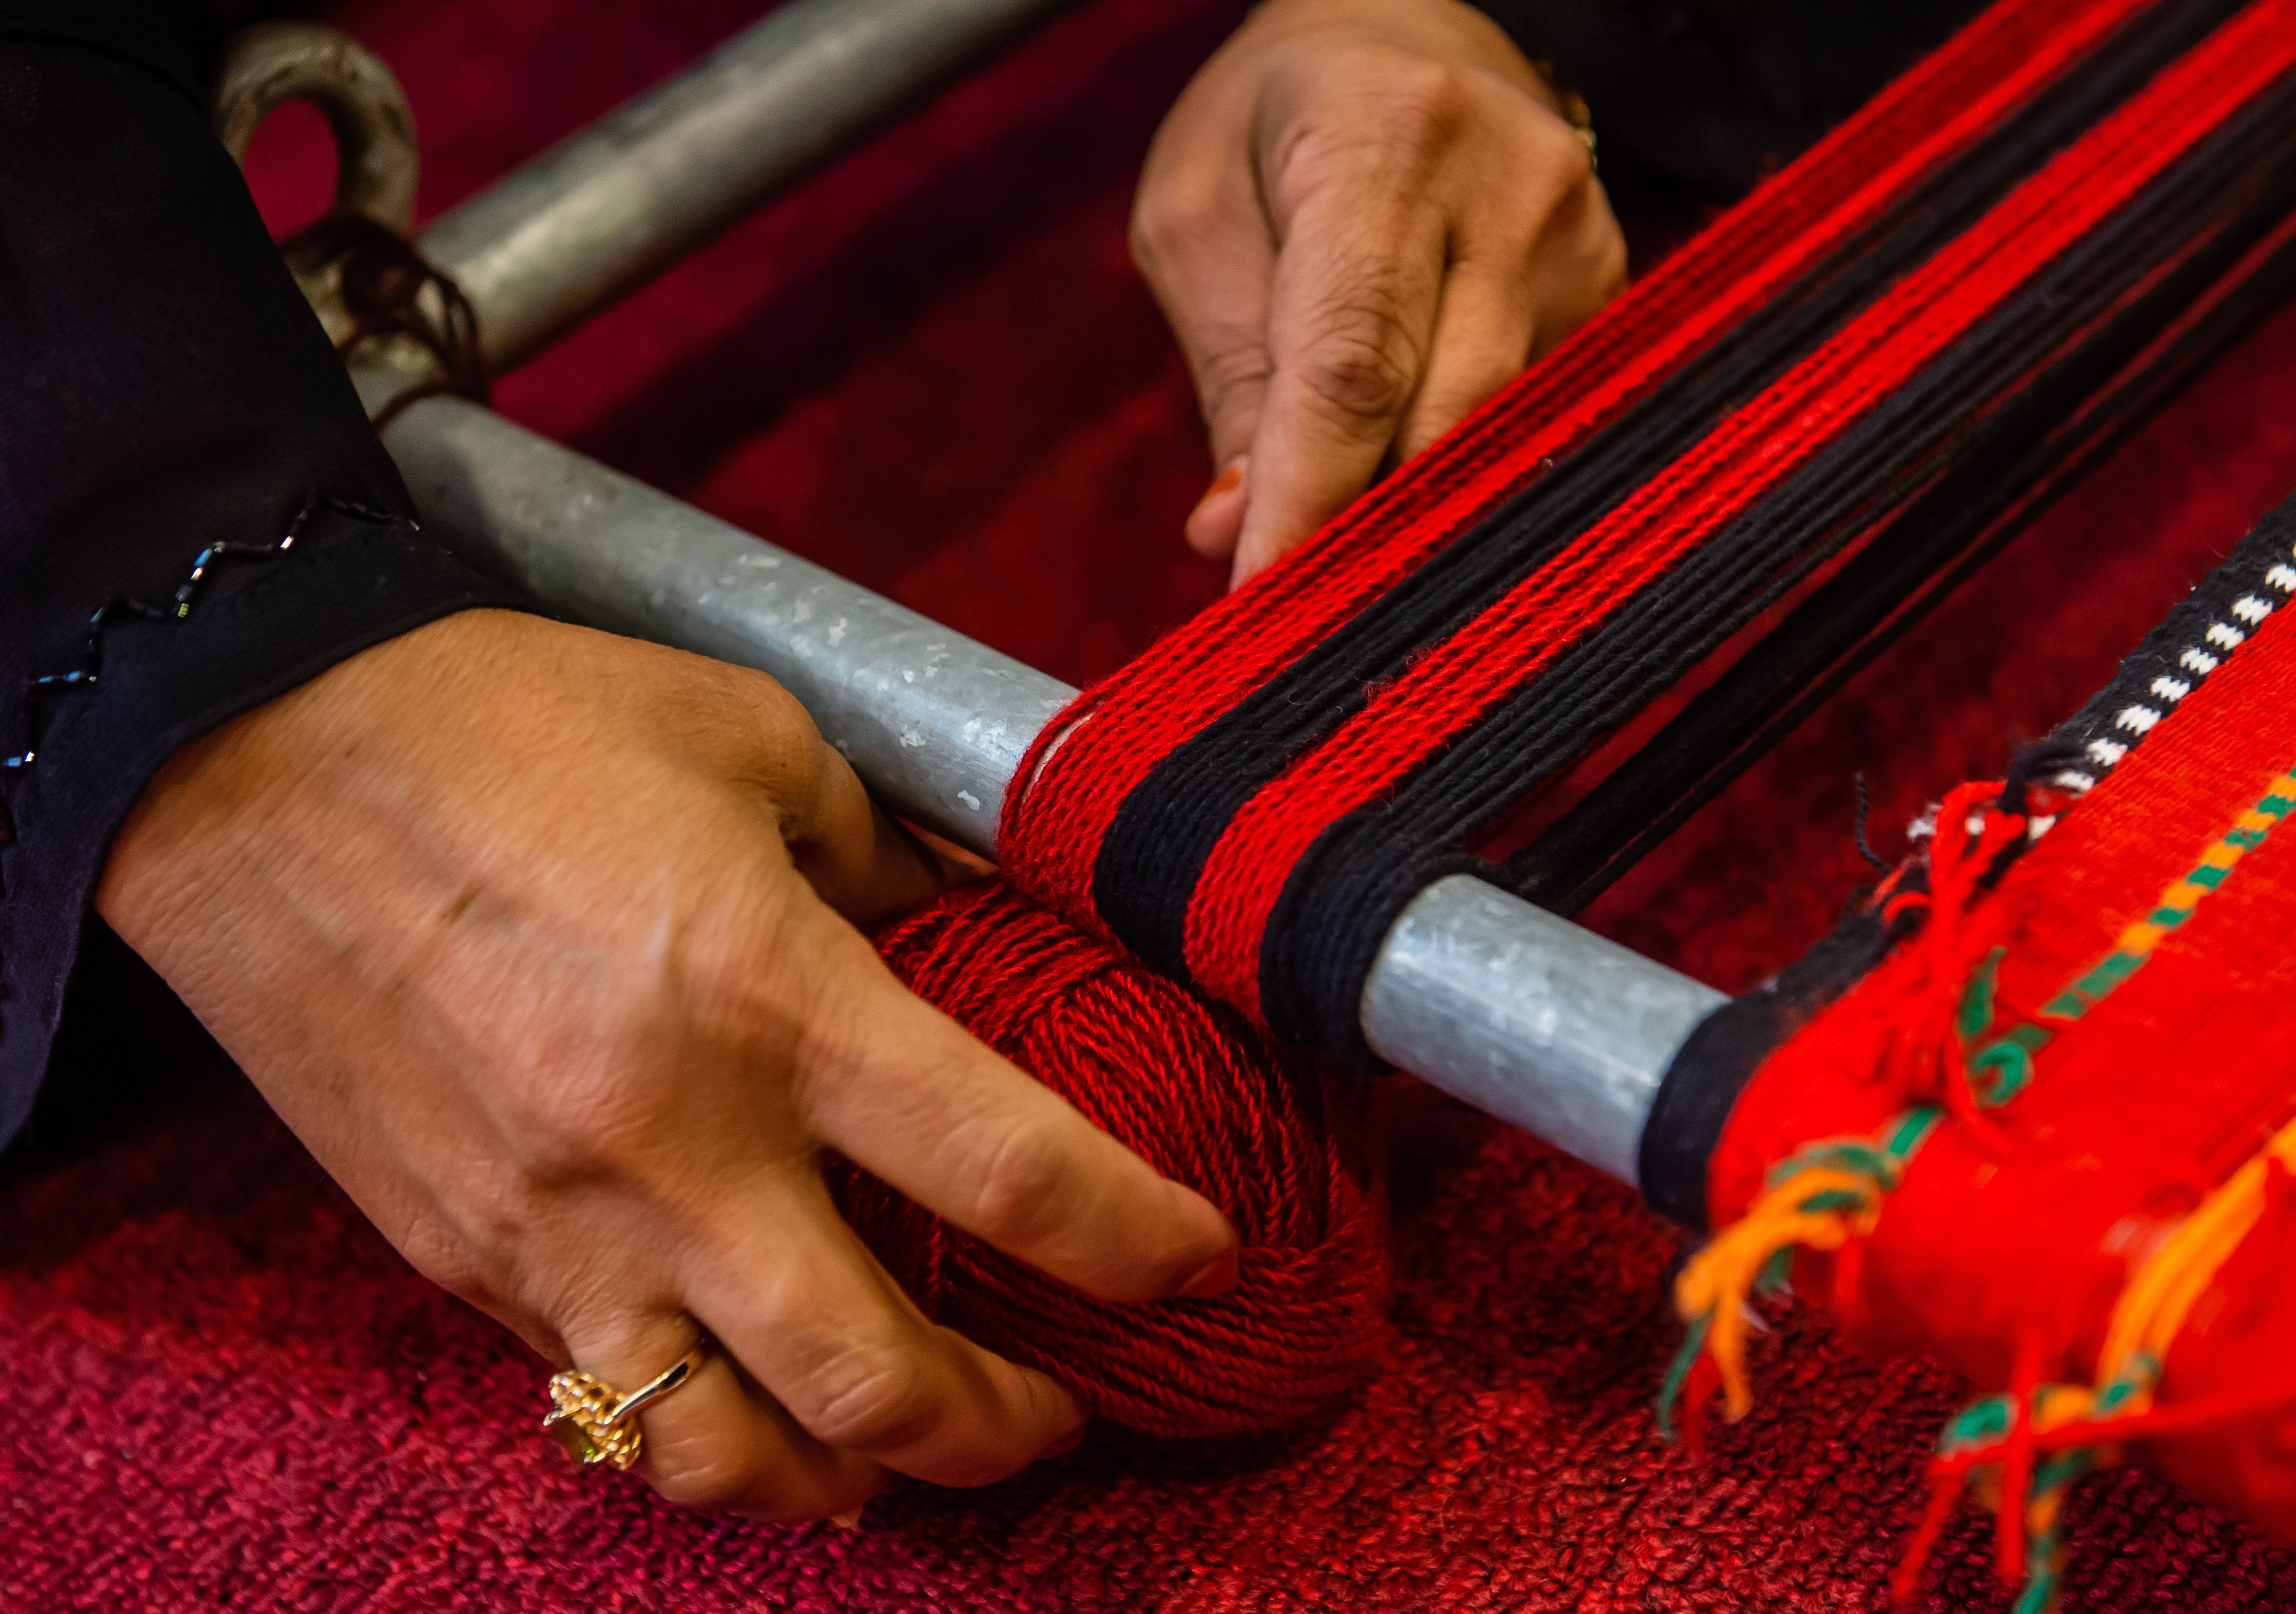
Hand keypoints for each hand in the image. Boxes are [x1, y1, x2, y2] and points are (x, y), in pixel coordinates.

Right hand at [97, 610, 1238, 1521]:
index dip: (1138, 1240)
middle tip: (1064, 1408)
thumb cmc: (515, 725)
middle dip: (1008, 1429)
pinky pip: (604, 1409)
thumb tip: (988, 926)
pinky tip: (755, 1395)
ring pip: (730, 1460)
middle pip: (881, 1385)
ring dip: (857, 1481)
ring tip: (917, 1449)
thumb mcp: (754, 746)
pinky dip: (707, 1436)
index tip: (1199, 1260)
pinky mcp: (463, 1263)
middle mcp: (670, 1152)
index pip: (1010, 1172)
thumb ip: (892, 858)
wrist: (256, 757)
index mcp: (768, 1000)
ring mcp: (554, 1233)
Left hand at [1135, 0, 1627, 584]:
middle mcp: (1510, 187)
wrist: (1406, 30)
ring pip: (1492, 438)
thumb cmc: (1278, 119)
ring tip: (1335, 541)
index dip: (1309, 496)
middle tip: (1287, 607)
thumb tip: (1233, 526)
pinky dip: (1456, 471)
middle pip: (1442, 419)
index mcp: (1389, 137)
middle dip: (1358, 527)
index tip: (1261, 598)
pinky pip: (1528, 422)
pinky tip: (1406, 482)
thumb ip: (1227, 372)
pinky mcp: (1609, 290)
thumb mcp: (1199, 215)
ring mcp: (1579, 241)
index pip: (1353, 360)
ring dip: (1407, 510)